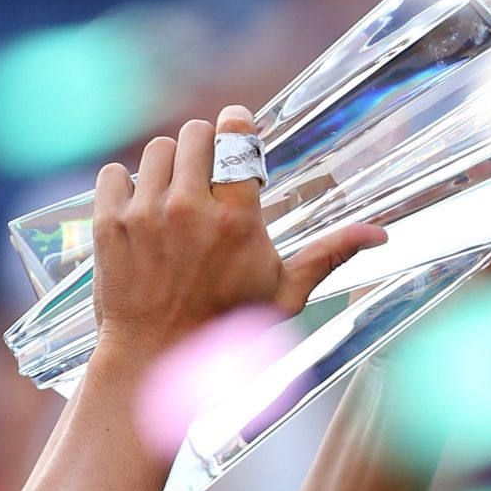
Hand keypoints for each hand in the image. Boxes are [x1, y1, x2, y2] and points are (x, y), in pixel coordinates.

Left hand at [90, 104, 387, 365]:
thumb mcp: (284, 293)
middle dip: (204, 150)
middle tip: (206, 179)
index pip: (235, 136)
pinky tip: (141, 212)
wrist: (156, 364)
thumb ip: (329, 254)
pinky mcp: (109, 225)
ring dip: (167, 167)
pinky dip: (125, 185)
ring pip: (155, 150)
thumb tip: (381, 234)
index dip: (237, 127)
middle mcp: (189, 209)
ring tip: (173, 199)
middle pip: (194, 134)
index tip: (236, 132)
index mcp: (237, 220)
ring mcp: (144, 215)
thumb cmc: (228, 331)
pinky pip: (114, 172)